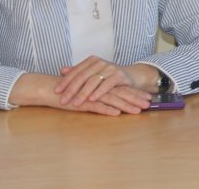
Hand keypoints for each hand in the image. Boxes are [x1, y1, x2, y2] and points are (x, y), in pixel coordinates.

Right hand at [11, 72, 150, 115]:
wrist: (49, 88)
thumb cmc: (69, 92)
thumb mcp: (88, 93)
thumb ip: (100, 96)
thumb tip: (115, 104)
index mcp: (101, 85)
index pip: (122, 88)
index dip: (136, 93)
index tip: (148, 98)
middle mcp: (98, 88)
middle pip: (121, 93)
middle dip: (136, 98)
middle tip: (149, 104)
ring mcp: (90, 94)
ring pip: (112, 99)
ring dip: (126, 105)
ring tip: (138, 110)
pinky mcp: (81, 101)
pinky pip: (96, 106)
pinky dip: (106, 109)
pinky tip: (116, 113)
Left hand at [56, 56, 150, 107]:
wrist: (131, 76)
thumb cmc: (109, 76)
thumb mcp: (93, 73)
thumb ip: (78, 71)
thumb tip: (62, 70)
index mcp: (91, 61)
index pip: (75, 71)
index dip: (65, 81)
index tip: (56, 91)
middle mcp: (100, 62)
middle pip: (82, 77)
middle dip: (71, 90)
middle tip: (62, 101)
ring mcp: (110, 68)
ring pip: (93, 81)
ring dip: (83, 93)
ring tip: (75, 103)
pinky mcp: (119, 75)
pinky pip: (107, 84)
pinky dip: (99, 92)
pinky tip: (92, 99)